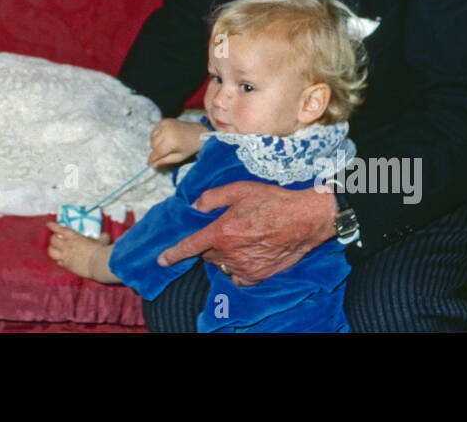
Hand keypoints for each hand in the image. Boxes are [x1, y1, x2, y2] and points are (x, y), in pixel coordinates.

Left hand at [46, 222, 118, 283]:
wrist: (98, 264)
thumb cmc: (100, 250)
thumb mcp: (102, 240)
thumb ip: (102, 237)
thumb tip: (105, 235)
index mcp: (74, 236)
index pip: (60, 229)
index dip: (53, 226)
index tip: (49, 224)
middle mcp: (67, 245)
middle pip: (53, 240)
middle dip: (53, 239)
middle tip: (55, 239)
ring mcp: (66, 256)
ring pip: (51, 252)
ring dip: (52, 250)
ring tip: (54, 249)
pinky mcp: (67, 266)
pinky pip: (58, 262)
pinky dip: (59, 260)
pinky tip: (62, 260)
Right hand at [148, 118, 206, 167]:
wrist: (198, 132)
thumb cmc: (190, 147)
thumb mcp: (179, 157)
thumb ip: (165, 161)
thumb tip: (153, 165)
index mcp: (171, 143)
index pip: (156, 152)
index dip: (152, 159)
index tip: (148, 163)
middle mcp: (166, 132)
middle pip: (153, 145)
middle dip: (156, 151)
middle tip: (164, 153)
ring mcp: (165, 124)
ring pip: (152, 138)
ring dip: (155, 143)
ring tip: (165, 145)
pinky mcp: (164, 120)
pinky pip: (154, 130)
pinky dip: (156, 135)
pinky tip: (164, 137)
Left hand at [157, 182, 336, 285]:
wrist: (304, 219)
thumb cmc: (272, 201)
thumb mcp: (239, 189)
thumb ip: (212, 198)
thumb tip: (195, 207)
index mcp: (221, 232)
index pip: (189, 247)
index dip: (173, 254)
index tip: (162, 260)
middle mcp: (230, 253)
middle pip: (207, 255)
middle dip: (210, 244)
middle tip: (225, 229)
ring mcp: (244, 267)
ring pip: (223, 265)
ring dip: (224, 255)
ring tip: (241, 239)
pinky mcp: (259, 276)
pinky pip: (239, 277)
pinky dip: (238, 269)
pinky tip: (248, 255)